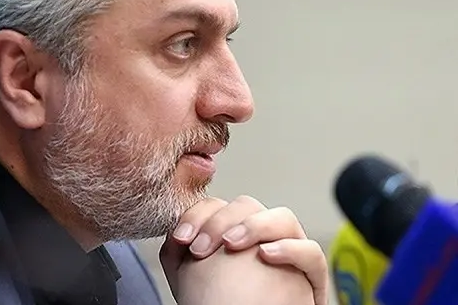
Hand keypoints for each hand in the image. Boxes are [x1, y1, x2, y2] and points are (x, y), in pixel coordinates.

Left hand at [159, 195, 327, 304]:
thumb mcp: (186, 277)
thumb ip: (177, 250)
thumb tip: (173, 230)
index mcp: (234, 232)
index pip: (218, 206)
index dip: (198, 215)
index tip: (182, 238)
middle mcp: (263, 237)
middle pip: (248, 206)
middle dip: (220, 221)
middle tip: (201, 247)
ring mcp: (289, 251)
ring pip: (283, 218)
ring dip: (254, 225)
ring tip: (231, 244)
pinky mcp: (311, 275)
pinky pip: (311, 252)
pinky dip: (290, 249)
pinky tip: (266, 255)